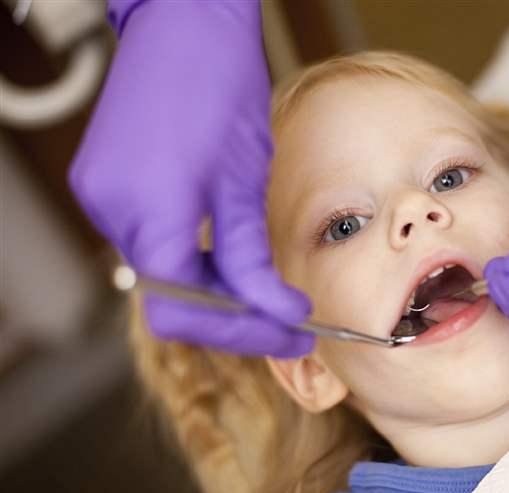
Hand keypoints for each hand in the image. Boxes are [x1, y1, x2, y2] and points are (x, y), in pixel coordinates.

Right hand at [69, 0, 312, 356]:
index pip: (185, 310)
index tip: (291, 331)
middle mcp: (112, 211)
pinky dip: (191, 260)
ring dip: (214, 290)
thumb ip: (252, 256)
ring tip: (267, 291)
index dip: (243, 331)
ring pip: (160, 276)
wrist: (183, 22)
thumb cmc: (221, 84)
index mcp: (149, 210)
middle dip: (232, 317)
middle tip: (289, 320)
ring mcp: (102, 198)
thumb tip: (278, 312)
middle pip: (169, 300)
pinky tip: (229, 256)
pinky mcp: (104, 186)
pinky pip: (149, 244)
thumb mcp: (246, 179)